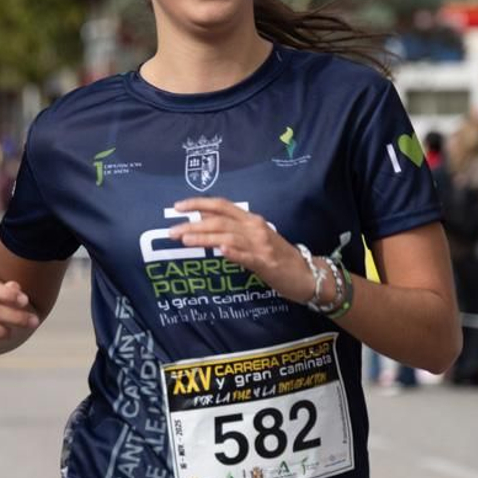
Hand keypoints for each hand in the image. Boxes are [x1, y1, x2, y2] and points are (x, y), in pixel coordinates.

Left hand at [167, 198, 311, 301]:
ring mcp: (261, 245)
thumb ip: (231, 228)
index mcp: (251, 220)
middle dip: (193, 225)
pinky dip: (233, 252)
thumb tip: (202, 219)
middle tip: (171, 231)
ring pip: (228, 237)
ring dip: (205, 238)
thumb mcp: (253, 238)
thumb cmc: (278, 257)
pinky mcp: (267, 263)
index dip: (198, 203)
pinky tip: (220, 251)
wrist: (307, 274)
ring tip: (185, 241)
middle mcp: (255, 228)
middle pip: (219, 221)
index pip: (221, 205)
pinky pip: (248, 256)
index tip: (177, 206)